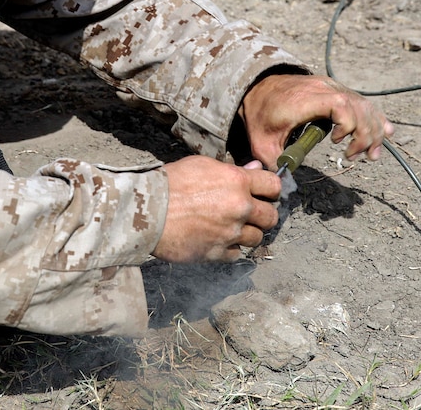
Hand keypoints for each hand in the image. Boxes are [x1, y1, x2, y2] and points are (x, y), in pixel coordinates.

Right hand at [152, 156, 280, 262]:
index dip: (270, 189)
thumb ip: (232, 170)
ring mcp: (229, 233)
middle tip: (251, 213)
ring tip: (231, 227)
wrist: (146, 211)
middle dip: (263, 214)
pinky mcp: (217, 253)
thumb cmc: (170, 183)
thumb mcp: (201, 166)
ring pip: (256, 238)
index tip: (264, 193)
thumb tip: (255, 170)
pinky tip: (217, 239)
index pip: (274, 185)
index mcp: (237, 182)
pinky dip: (230, 248)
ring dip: (247, 233)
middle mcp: (239, 208)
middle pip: (271, 216)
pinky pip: (236, 254)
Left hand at [240, 73, 393, 167]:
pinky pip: (361, 101)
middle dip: (365, 134)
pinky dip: (374, 117)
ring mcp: (331, 86)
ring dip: (373, 129)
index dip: (347, 125)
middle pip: (358, 107)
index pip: (340, 105)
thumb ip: (273, 163)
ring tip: (371, 154)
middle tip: (356, 156)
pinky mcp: (336, 89)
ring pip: (364, 104)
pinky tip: (386, 132)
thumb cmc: (260, 114)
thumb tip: (286, 187)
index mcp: (306, 100)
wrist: (256, 87)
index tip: (336, 143)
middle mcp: (323, 88)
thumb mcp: (261, 142)